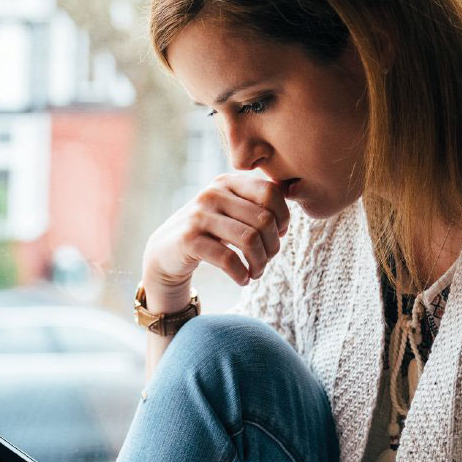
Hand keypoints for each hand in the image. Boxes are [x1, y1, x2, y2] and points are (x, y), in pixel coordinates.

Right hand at [141, 174, 288, 309]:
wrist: (165, 252)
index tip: (278, 235)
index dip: (283, 218)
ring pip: (250, 240)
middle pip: (264, 220)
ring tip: (256, 273)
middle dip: (273, 247)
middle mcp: (212, 193)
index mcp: (227, 182)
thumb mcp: (230, 210)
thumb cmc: (208, 232)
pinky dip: (242, 274)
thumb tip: (296, 194)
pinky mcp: (189, 240)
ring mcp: (199, 216)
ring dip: (260, 263)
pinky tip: (243, 280)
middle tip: (267, 261)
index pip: (271, 193)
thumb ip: (257, 202)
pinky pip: (229, 259)